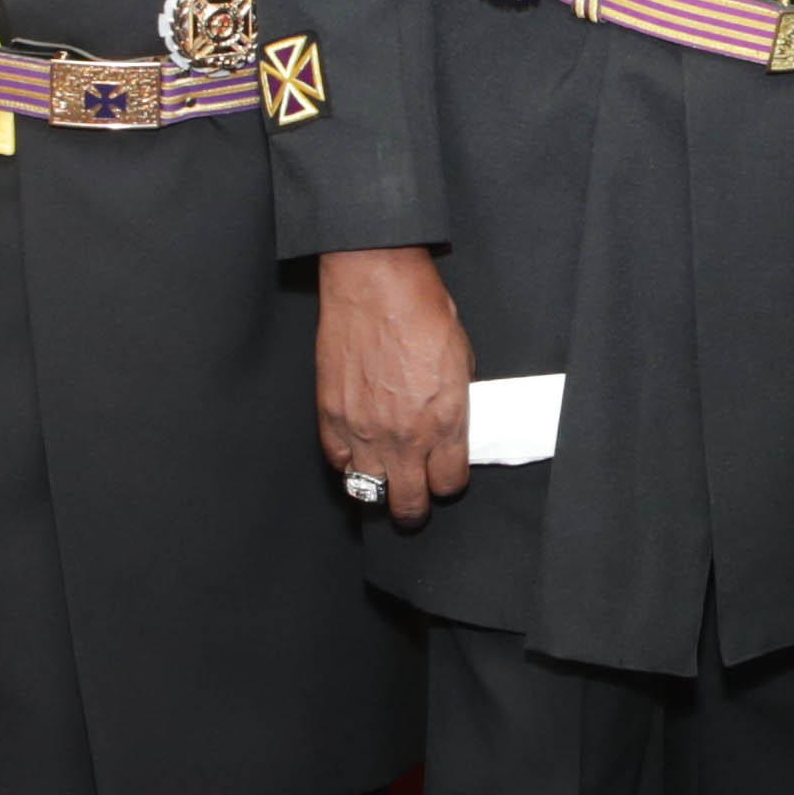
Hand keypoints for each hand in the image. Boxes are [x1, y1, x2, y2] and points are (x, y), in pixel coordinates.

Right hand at [316, 246, 470, 529]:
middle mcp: (405, 436)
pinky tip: (356, 454)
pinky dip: (347, 462)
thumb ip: (456, 403)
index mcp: (445, 423)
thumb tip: (450, 424)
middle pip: (408, 502)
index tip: (445, 477)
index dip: (449, 484)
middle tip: (413, 504)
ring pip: (368, 490)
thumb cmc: (423, 313)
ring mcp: (364, 430)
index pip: (449, 483)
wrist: (376, 285)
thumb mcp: (461, 362)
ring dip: (378, 490)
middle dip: (414, 509)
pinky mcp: (331, 415)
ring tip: (383, 483)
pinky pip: (337, 461)